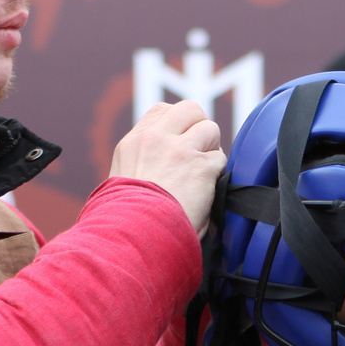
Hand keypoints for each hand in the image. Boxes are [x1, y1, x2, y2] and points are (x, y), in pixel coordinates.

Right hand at [111, 100, 224, 233]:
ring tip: (202, 176)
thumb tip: (168, 166)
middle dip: (200, 128)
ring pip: (210, 128)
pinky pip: (220, 158)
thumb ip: (146, 164)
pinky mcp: (200, 166)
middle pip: (190, 109)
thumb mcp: (124, 184)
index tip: (182, 145)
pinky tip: (206, 193)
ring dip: (211, 150)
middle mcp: (155, 139)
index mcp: (133, 144)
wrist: (136, 236)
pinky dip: (217, 175)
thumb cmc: (130, 222)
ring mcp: (179, 150)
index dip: (179, 126)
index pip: (163, 112)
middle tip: (200, 154)